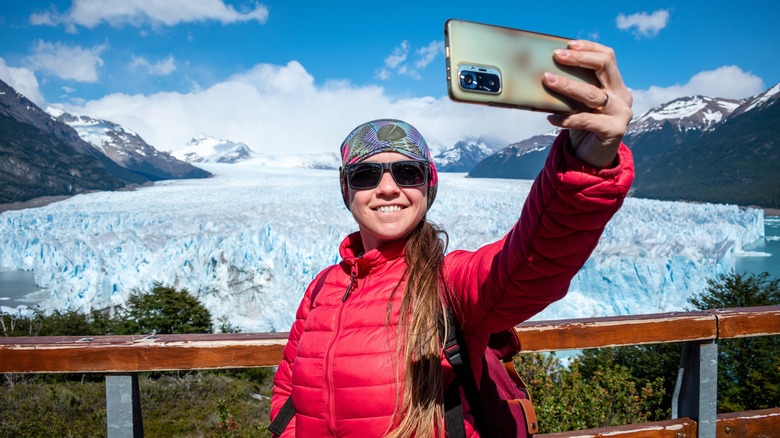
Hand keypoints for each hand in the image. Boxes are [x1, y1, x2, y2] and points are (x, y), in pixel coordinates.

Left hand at [543, 40, 632, 167]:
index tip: (568, 44)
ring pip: (592, 94)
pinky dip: (566, 118)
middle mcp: (622, 95)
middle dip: (578, 59)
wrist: (593, 159)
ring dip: (567, 85)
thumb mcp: (578, 105)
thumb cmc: (583, 128)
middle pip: (604, 67)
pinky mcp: (614, 131)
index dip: (589, 48)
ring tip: (547, 80)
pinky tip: (551, 117)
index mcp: (616, 85)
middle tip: (556, 56)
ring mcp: (621, 113)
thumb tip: (545, 73)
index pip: (608, 57)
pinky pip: (586, 120)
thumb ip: (573, 89)